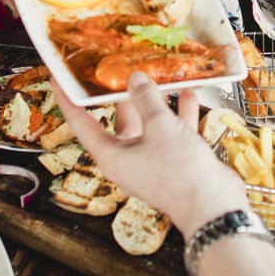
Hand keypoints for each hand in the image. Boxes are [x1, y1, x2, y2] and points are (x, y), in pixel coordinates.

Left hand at [52, 76, 248, 233]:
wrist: (214, 207)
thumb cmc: (180, 174)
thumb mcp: (160, 127)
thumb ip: (146, 99)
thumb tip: (135, 79)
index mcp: (111, 156)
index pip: (81, 123)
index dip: (69, 98)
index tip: (60, 78)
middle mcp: (128, 159)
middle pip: (120, 120)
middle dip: (122, 94)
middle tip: (117, 68)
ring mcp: (152, 161)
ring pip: (149, 125)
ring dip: (155, 102)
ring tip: (157, 76)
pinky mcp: (175, 162)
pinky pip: (173, 132)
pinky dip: (179, 113)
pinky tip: (187, 94)